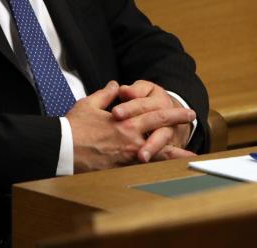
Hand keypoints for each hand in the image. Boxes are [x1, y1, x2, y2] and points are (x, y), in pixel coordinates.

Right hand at [68, 81, 195, 171]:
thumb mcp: (90, 104)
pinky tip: (164, 170)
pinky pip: (141, 168)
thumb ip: (106, 94)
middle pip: (161, 133)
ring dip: (173, 154)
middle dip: (179, 128)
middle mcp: (130, 139)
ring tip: (189, 157)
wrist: (62, 149)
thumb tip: (115, 86)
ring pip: (156, 155)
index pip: (155, 115)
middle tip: (194, 126)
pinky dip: (154, 168)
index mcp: (126, 121)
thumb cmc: (74, 127)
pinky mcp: (118, 169)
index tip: (187, 112)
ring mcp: (126, 156)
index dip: (174, 113)